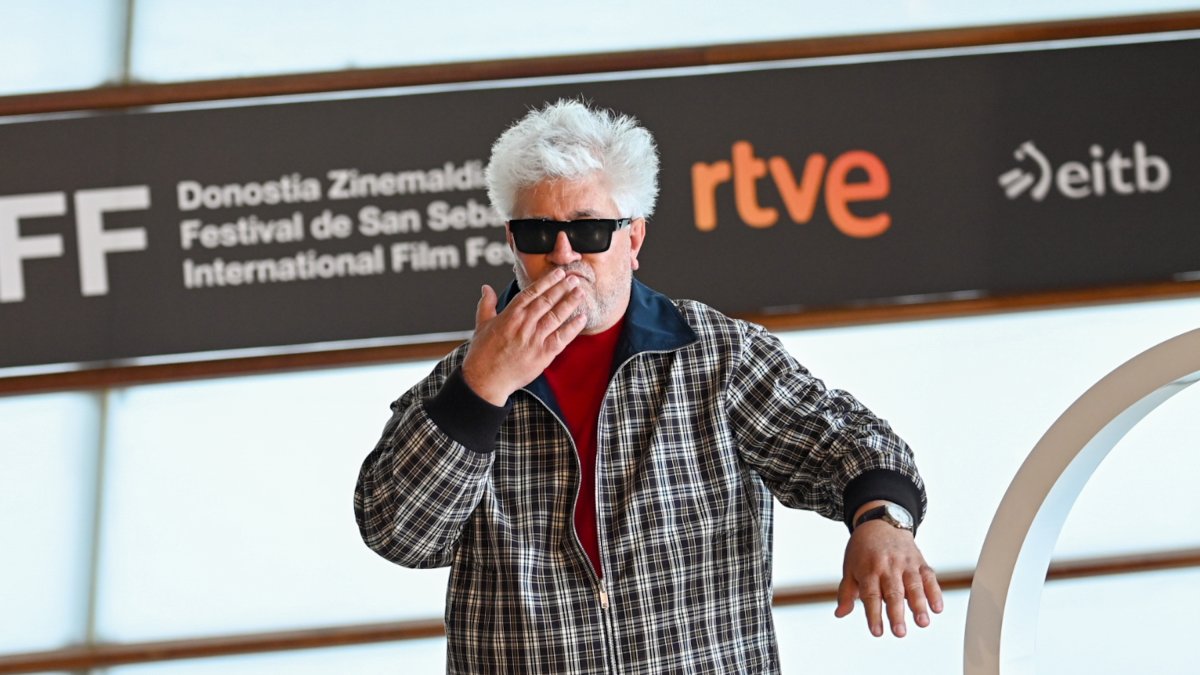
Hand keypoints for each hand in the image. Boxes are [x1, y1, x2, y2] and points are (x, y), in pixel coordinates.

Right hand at [461, 268, 586, 404]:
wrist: (485, 380)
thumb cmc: (482, 354)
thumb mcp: (481, 325)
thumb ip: (487, 304)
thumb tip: (486, 288)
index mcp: (510, 314)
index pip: (532, 292)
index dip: (547, 281)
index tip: (558, 273)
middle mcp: (524, 324)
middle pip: (547, 300)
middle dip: (562, 287)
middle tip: (574, 278)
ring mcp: (534, 338)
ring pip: (556, 315)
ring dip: (570, 302)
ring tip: (580, 292)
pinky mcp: (543, 354)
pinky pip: (562, 337)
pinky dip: (573, 328)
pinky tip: (582, 318)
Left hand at [834, 519, 942, 636]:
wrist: (880, 522)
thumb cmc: (863, 550)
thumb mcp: (849, 568)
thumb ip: (846, 592)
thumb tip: (840, 613)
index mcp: (868, 570)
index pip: (870, 595)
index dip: (873, 614)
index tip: (877, 632)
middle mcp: (887, 566)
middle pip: (893, 592)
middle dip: (897, 613)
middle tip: (899, 632)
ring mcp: (905, 563)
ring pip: (913, 585)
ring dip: (919, 605)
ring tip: (922, 622)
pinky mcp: (919, 561)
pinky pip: (928, 577)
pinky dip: (934, 592)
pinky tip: (937, 608)